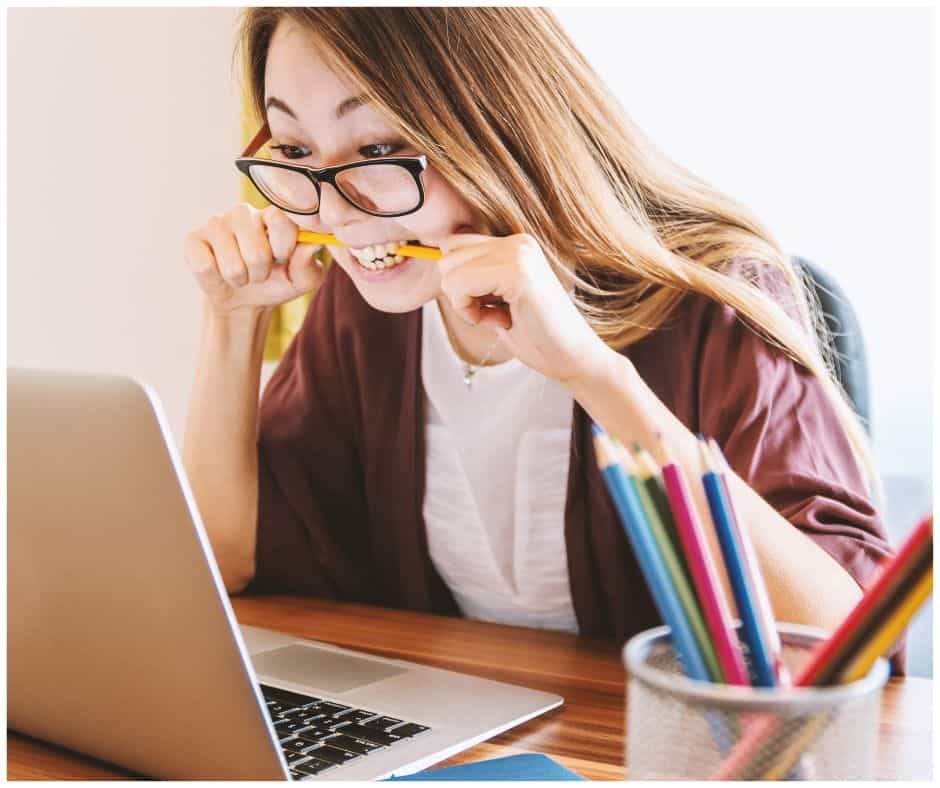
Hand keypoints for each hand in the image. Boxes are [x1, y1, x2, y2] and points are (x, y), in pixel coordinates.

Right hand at [184, 203, 324, 318]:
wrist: (244, 300)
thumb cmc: (277, 282)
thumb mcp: (302, 279)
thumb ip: (309, 263)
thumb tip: (313, 243)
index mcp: (272, 215)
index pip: (281, 220)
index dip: (284, 246)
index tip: (282, 257)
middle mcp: (243, 213)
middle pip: (256, 251)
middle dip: (261, 273)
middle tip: (259, 272)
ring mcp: (216, 223)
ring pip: (231, 263)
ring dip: (240, 279)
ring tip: (241, 274)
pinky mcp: (193, 239)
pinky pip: (205, 267)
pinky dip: (216, 280)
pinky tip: (218, 272)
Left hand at [434, 231, 611, 383]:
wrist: (573, 359)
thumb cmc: (535, 336)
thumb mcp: (496, 299)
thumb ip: (474, 277)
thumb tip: (437, 259)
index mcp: (515, 244)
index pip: (453, 245)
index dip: (460, 283)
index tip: (490, 306)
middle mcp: (517, 241)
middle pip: (446, 256)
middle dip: (460, 293)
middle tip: (496, 313)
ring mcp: (519, 253)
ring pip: (449, 271)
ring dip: (466, 304)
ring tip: (502, 316)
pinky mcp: (517, 272)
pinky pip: (460, 285)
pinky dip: (471, 312)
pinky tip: (503, 321)